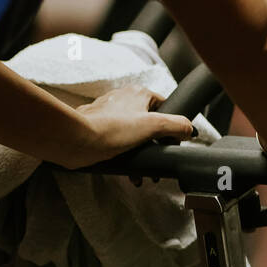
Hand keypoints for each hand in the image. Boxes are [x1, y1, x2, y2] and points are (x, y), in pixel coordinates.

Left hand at [76, 85, 194, 161]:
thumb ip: (177, 125)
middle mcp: (122, 99)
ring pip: (132, 134)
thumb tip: (189, 129)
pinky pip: (115, 141)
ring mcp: (107, 112)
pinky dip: (123, 155)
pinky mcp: (95, 127)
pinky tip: (125, 169)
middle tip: (156, 161)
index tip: (170, 144)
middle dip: (154, 146)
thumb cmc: (112, 130)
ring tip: (141, 173)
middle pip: (148, 123)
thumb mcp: (154, 126)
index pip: (165, 106)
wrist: (76, 141)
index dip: (171, 127)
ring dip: (139, 153)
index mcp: (137, 93)